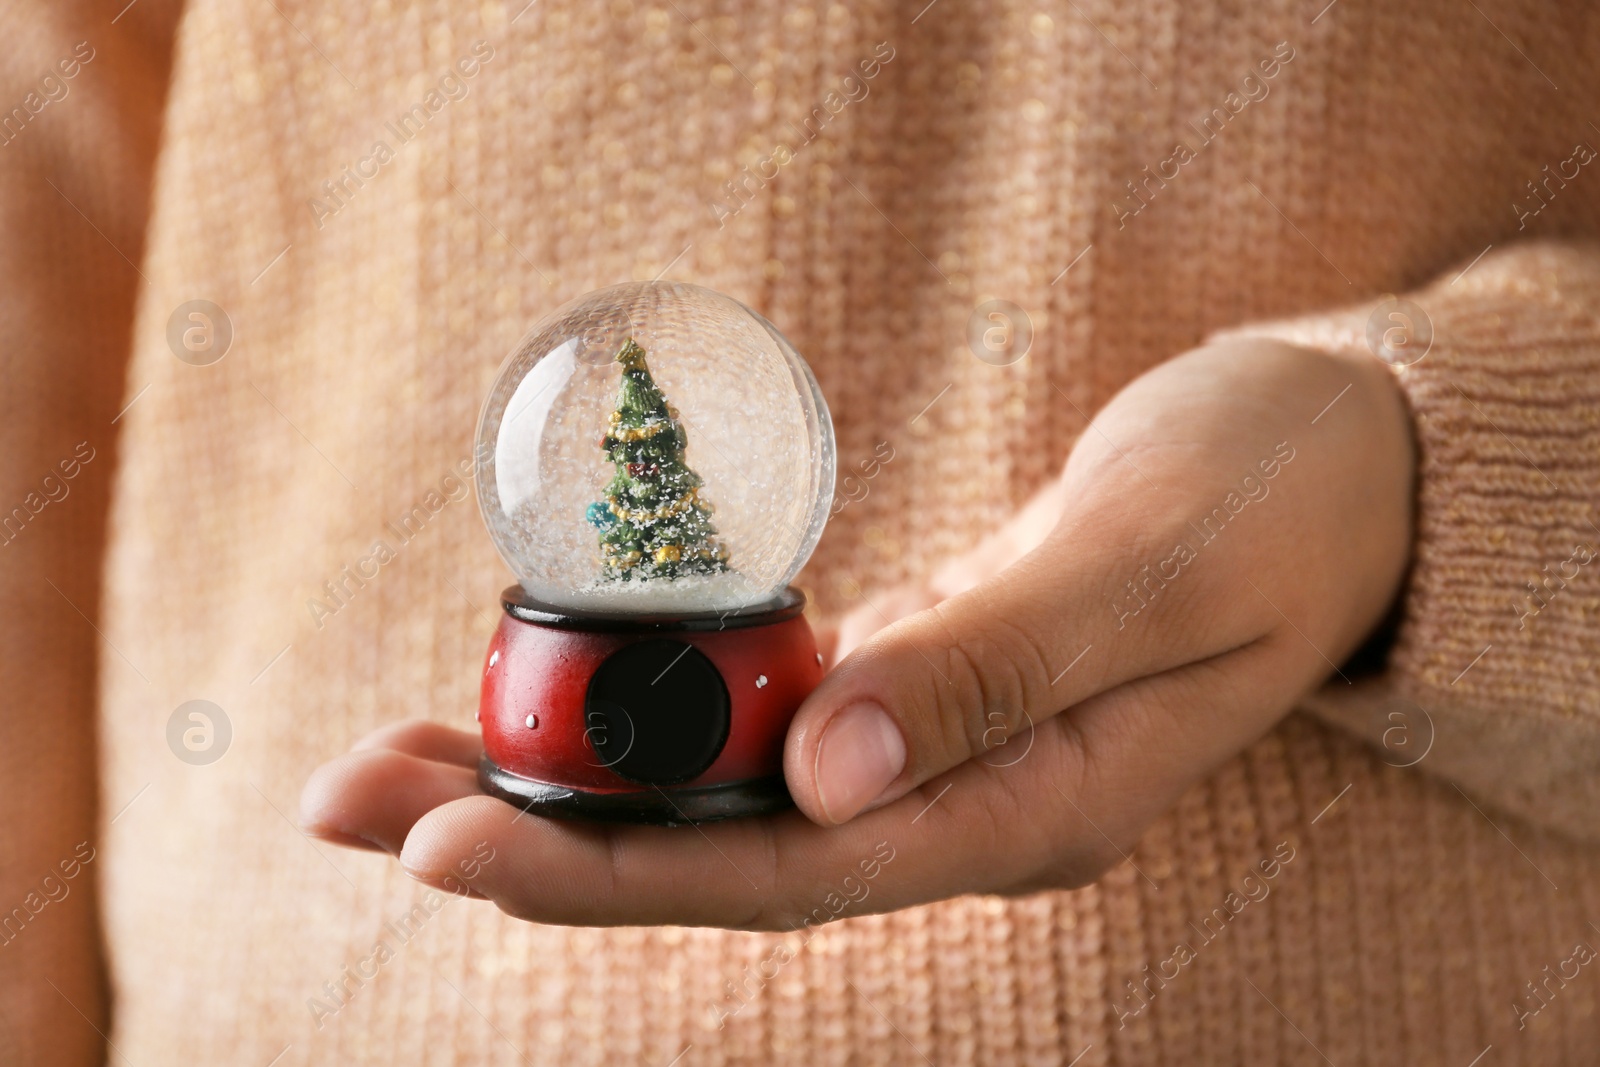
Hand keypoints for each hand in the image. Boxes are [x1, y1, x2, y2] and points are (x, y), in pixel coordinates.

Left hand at [299, 339, 1412, 926]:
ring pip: (723, 796)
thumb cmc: (1266, 495)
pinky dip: (646, 719)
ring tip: (399, 760)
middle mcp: (965, 804)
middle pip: (721, 851)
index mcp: (1033, 806)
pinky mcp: (915, 688)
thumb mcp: (1154, 564)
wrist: (1339, 463)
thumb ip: (996, 666)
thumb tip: (823, 769)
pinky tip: (554, 704)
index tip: (449, 842)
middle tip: (351, 804)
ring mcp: (937, 754)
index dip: (611, 865)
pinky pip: (755, 727)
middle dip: (536, 836)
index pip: (788, 871)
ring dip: (565, 780)